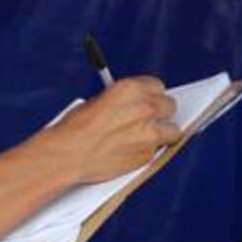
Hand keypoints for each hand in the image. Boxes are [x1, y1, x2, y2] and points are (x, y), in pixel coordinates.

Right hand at [47, 76, 181, 182]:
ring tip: (150, 136)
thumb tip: (137, 107)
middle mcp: (145, 107)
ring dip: (164, 132)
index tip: (151, 100)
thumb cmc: (76, 128)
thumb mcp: (100, 101)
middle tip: (154, 119)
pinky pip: (159, 151)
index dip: (153, 95)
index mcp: (131, 88)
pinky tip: (135, 151)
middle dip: (162, 112)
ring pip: (173, 130)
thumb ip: (124, 102)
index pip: (157, 86)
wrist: (68, 154)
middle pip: (170, 106)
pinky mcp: (148, 155)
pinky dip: (150, 151)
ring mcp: (150, 132)